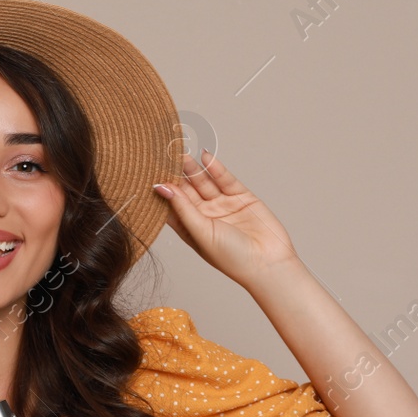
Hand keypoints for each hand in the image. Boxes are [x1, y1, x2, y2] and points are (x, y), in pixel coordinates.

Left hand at [152, 149, 300, 283]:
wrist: (268, 263)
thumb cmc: (232, 258)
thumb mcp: (201, 233)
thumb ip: (182, 208)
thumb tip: (162, 188)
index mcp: (190, 228)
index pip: (171, 205)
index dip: (162, 190)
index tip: (149, 173)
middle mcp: (204, 215)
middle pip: (186, 190)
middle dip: (176, 174)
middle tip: (164, 156)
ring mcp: (222, 205)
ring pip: (204, 182)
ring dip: (193, 169)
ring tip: (181, 153)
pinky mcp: (240, 197)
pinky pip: (224, 179)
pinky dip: (215, 168)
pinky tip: (205, 157)